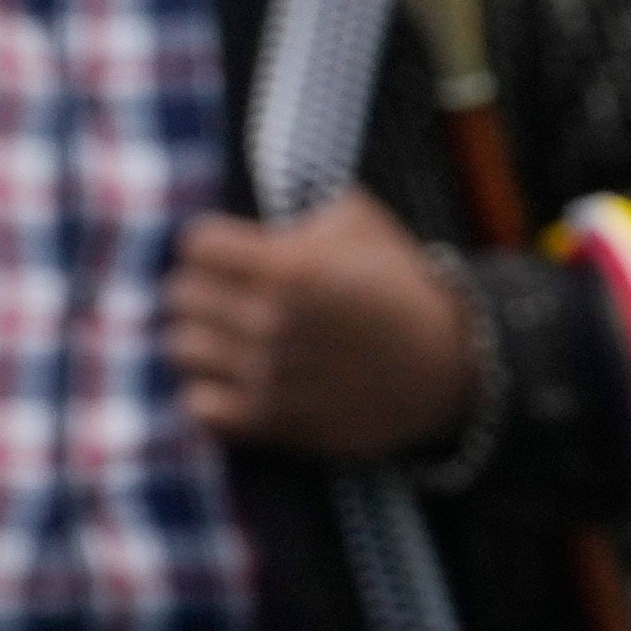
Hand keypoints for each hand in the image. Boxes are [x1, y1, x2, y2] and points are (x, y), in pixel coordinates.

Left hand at [163, 205, 481, 459]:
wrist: (450, 368)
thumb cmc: (404, 288)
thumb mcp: (362, 224)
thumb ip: (301, 208)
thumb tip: (258, 211)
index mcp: (287, 266)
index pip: (195, 245)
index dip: (213, 246)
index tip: (233, 255)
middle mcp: (270, 321)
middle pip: (180, 295)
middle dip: (205, 289)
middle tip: (230, 296)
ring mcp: (268, 374)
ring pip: (182, 347)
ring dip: (203, 339)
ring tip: (229, 338)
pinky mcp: (272, 421)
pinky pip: (198, 405)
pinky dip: (210, 393)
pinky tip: (234, 381)